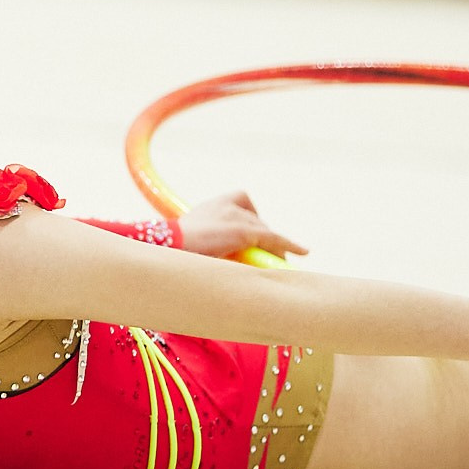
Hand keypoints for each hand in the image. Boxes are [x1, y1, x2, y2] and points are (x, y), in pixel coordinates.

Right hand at [175, 190, 307, 262]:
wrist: (166, 249)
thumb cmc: (172, 253)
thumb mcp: (191, 245)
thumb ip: (207, 246)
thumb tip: (217, 264)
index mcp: (209, 206)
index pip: (240, 204)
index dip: (250, 219)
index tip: (252, 234)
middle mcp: (224, 206)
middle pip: (256, 220)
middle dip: (263, 237)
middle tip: (265, 255)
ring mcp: (235, 217)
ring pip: (265, 231)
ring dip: (271, 246)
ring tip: (276, 262)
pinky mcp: (243, 231)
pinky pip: (274, 238)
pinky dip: (289, 245)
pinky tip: (302, 251)